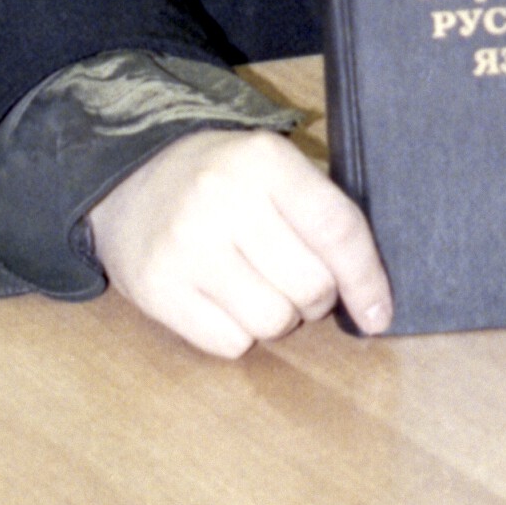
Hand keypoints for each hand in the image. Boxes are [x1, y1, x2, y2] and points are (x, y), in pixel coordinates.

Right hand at [87, 127, 393, 359]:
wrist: (126, 179)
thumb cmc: (221, 180)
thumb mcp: (272, 168)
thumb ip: (319, 213)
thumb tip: (372, 293)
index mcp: (265, 160)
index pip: (337, 230)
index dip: (367, 280)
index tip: (379, 313)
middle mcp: (224, 199)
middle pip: (311, 286)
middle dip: (317, 297)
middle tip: (296, 280)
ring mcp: (186, 246)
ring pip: (274, 323)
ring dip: (278, 317)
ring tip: (257, 286)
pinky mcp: (157, 288)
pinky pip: (230, 344)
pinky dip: (238, 333)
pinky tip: (222, 299)